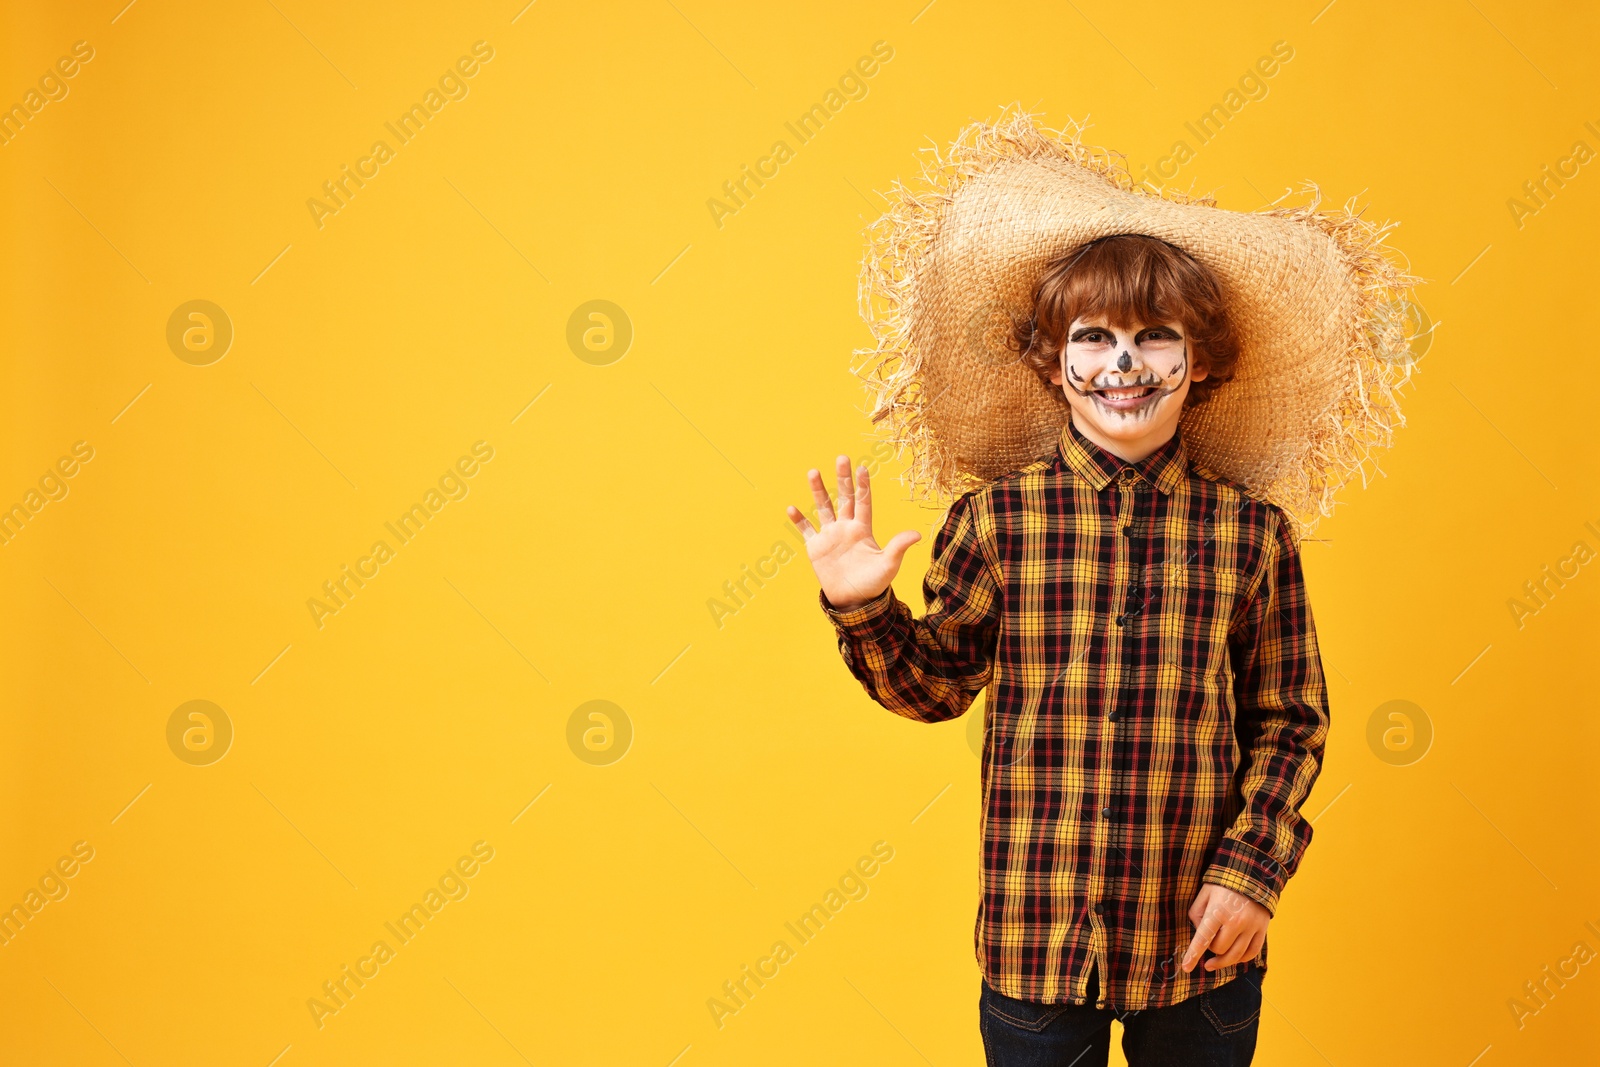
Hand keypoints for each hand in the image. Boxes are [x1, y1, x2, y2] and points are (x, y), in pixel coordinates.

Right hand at [787, 455, 920, 610]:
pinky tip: (791, 508)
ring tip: (813, 472)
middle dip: (842, 478)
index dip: (863, 485)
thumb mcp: (888, 565)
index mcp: (863, 529)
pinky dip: (799, 521)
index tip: (862, 467)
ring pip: (823, 508)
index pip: (863, 502)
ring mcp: (830, 536)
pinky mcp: (816, 548)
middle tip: (841, 457)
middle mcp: (846, 528)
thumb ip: (898, 547)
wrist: (854, 601)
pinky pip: (806, 531)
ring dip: (818, 491)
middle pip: (844, 497)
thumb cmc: (874, 583)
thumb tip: (917, 534)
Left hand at [1181, 883, 1269, 973]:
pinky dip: (1241, 959)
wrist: (1251, 874)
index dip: (1193, 955)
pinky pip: (1251, 953)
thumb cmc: (1222, 884)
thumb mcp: (1204, 894)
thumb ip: (1197, 914)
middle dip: (1210, 949)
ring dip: (1223, 961)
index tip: (1186, 968)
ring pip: (1236, 956)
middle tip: (1208, 942)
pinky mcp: (1262, 929)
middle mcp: (1236, 921)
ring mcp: (1251, 926)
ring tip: (1213, 963)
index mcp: (1218, 911)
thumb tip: (1200, 936)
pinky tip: (1233, 958)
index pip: (1203, 939)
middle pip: (1219, 949)